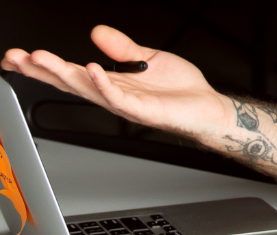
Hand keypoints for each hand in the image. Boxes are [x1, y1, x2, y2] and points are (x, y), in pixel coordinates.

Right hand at [1, 26, 228, 141]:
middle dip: (41, 70)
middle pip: (71, 82)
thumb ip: (121, 47)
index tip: (17, 55)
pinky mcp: (145, 111)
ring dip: (64, 74)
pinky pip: (120, 98)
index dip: (43, 65)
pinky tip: (93, 69)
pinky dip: (105, 84)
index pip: (70, 72)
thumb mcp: (147, 57)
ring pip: (89, 89)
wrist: (209, 108)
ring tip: (42, 59)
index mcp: (112, 82)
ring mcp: (128, 105)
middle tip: (16, 58)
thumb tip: (95, 31)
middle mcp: (115, 95)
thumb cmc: (181, 90)